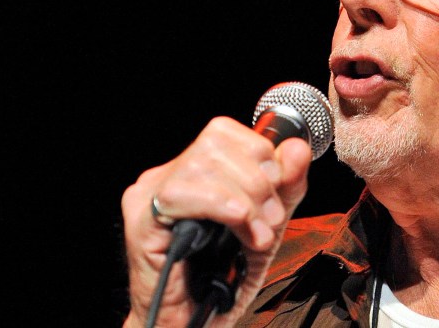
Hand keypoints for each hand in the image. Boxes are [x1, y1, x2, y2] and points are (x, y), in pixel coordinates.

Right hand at [121, 117, 311, 327]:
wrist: (195, 325)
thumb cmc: (224, 277)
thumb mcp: (268, 223)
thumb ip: (286, 185)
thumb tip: (297, 146)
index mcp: (195, 169)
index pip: (224, 131)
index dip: (258, 153)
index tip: (277, 188)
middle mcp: (168, 175)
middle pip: (215, 144)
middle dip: (257, 180)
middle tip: (270, 220)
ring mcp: (149, 195)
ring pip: (201, 165)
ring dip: (244, 200)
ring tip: (257, 234)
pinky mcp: (141, 220)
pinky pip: (180, 194)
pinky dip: (221, 206)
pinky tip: (238, 226)